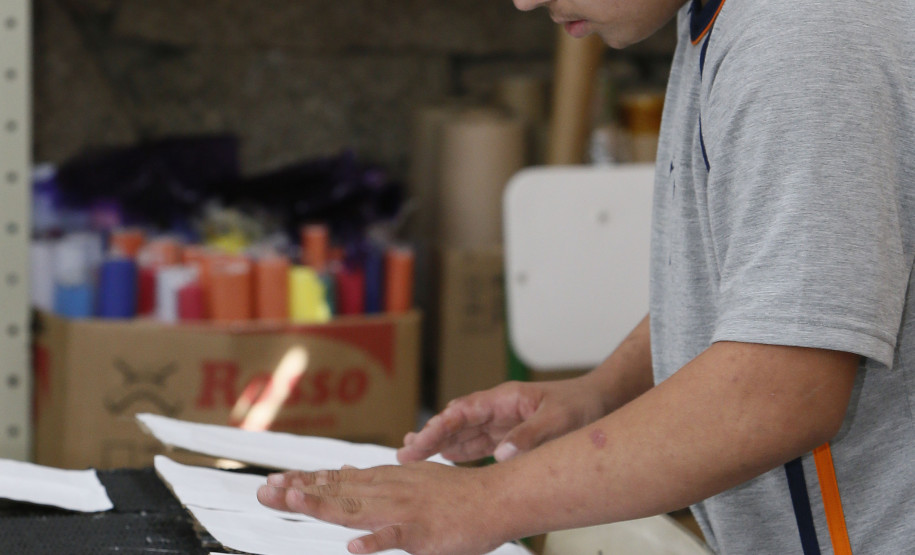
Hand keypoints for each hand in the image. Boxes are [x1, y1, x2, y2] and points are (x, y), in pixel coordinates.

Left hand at [256, 462, 513, 554]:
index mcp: (386, 480)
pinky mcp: (423, 531)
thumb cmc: (457, 493)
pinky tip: (353, 547)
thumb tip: (347, 468)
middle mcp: (389, 490)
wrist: (497, 497)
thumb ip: (377, 477)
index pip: (338, 480)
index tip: (274, 483)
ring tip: (293, 500)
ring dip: (324, 504)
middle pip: (338, 492)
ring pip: (357, 508)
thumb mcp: (412, 477)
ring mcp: (405, 509)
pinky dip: (375, 542)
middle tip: (266, 490)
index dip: (305, 482)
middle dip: (300, 491)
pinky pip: (395, 537)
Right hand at [398, 377, 606, 463]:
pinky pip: (478, 445)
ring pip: (463, 434)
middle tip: (405, 454)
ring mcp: (502, 423)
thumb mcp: (559, 421)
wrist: (604, 402)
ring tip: (411, 457)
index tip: (421, 440)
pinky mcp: (509, 437)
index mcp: (505, 399)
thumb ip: (529, 436)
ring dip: (439, 445)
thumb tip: (500, 456)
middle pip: (456, 422)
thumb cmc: (583, 406)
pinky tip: (443, 461)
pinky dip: (459, 452)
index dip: (440, 425)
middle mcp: (498, 409)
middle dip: (430, 436)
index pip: (464, 411)